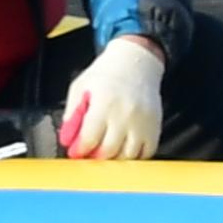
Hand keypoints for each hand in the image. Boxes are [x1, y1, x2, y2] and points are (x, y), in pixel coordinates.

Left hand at [59, 35, 165, 161]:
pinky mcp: (155, 127)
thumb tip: (67, 139)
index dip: (79, 150)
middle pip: (108, 152)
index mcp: (104, 104)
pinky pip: (146, 153)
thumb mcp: (80, 87)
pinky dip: (134, 157)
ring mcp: (142, 122)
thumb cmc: (106, 75)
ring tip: (106, 151)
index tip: (75, 152)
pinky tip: (124, 149)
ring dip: (114, 159)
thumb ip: (72, 114)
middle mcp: (125, 115)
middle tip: (89, 153)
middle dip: (95, 157)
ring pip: (127, 157)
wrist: (136, 62)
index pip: (88, 139)